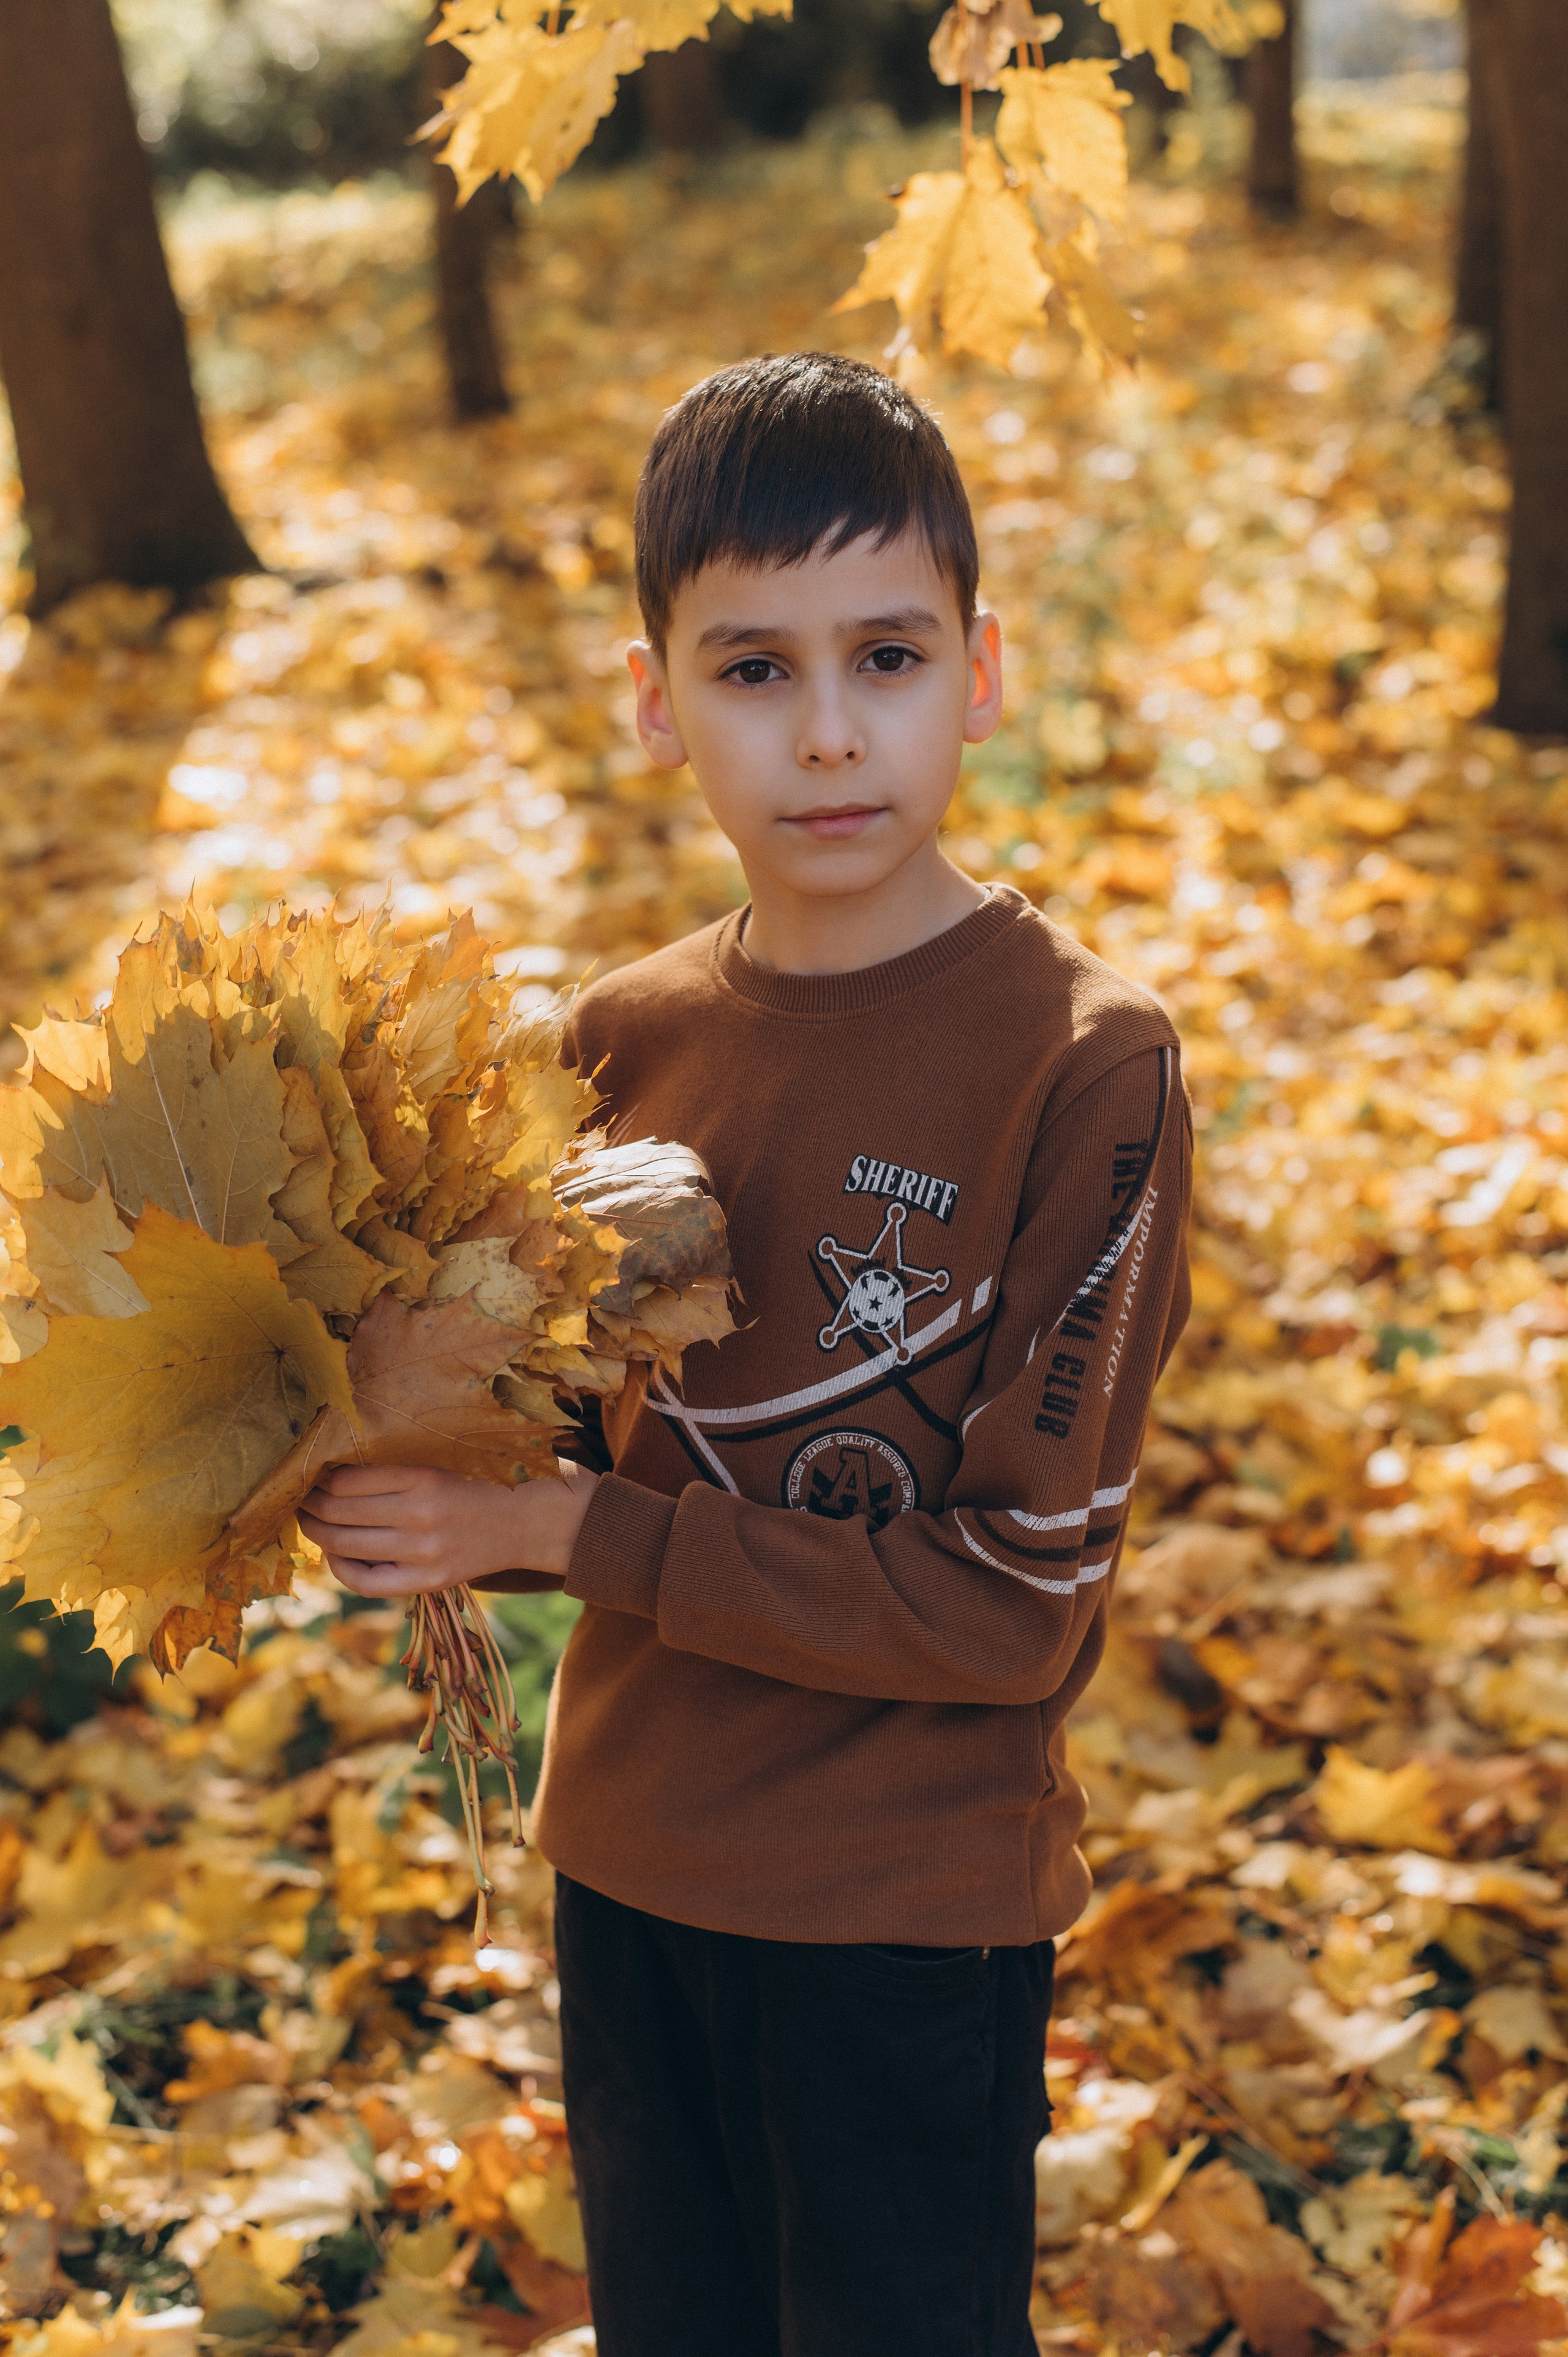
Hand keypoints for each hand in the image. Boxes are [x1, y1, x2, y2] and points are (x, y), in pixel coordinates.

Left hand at [296, 1460, 597, 1598]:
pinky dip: (340, 1567)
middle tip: (300, 1498)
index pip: (347, 1481)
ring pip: (345, 1544)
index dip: (320, 1480)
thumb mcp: (434, 1468)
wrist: (521, 1523)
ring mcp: (423, 1553)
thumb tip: (326, 1482)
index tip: (311, 1476)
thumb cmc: (469, 1489)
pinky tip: (335, 1554)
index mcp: (423, 1478)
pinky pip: (365, 1580)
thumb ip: (388, 1475)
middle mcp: (421, 1515)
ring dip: (317, 1532)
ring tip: (310, 1522)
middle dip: (309, 1505)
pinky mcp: (427, 1583)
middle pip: (340, 1512)